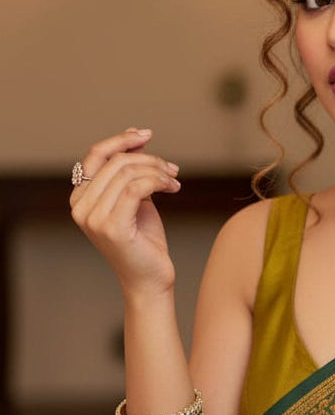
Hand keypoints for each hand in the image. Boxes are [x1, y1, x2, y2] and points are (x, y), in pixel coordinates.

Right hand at [69, 127, 181, 293]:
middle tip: (171, 169)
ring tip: (173, 181)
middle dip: (148, 159)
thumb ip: (129, 173)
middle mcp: (81, 207)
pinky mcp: (112, 227)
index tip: (145, 134)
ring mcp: (94, 218)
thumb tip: (137, 137)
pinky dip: (158, 182)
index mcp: (80, 198)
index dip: (120, 140)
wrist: (150, 279)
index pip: (95, 155)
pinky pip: (137, 188)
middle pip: (115, 162)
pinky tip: (173, 188)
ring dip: (157, 171)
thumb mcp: (134, 199)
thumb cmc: (144, 241)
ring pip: (128, 173)